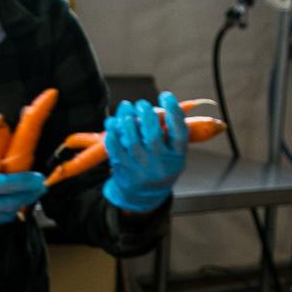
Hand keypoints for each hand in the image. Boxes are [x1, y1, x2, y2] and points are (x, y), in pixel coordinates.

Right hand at [0, 137, 45, 236]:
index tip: (38, 178)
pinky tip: (10, 206)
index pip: (3, 184)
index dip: (24, 182)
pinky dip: (4, 215)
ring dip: (18, 206)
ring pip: (4, 216)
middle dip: (28, 196)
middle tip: (40, 188)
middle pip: (8, 203)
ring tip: (28, 196)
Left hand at [102, 92, 186, 213]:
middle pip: (153, 136)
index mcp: (177, 157)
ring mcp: (140, 167)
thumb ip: (172, 133)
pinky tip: (112, 121)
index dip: (173, 112)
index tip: (166, 95)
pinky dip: (112, 133)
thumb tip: (167, 105)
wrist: (144, 196)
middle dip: (147, 115)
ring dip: (127, 119)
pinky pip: (115, 148)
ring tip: (126, 106)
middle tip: (142, 104)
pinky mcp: (124, 168)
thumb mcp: (175, 154)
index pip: (179, 133)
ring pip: (132, 140)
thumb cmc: (161, 166)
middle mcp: (160, 163)